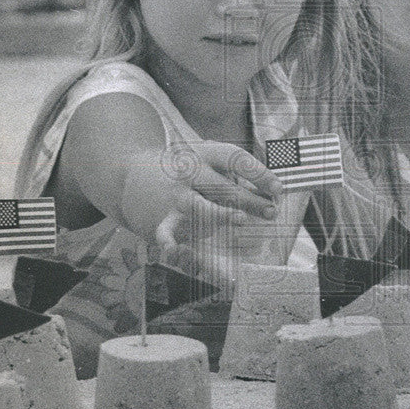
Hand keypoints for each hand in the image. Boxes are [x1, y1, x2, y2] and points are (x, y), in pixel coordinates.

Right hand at [121, 140, 282, 251]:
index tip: (278, 189)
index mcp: (205, 154)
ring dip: (221, 215)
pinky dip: (170, 245)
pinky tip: (178, 254)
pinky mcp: (163, 219)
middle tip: (271, 211)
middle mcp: (189, 173)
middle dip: (250, 199)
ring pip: (199, 207)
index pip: (236, 159)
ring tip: (241, 220)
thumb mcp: (209, 160)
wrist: (131, 172)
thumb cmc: (188, 171)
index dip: (259, 173)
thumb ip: (237, 173)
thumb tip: (275, 192)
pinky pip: (166, 234)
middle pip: (223, 186)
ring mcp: (176, 197)